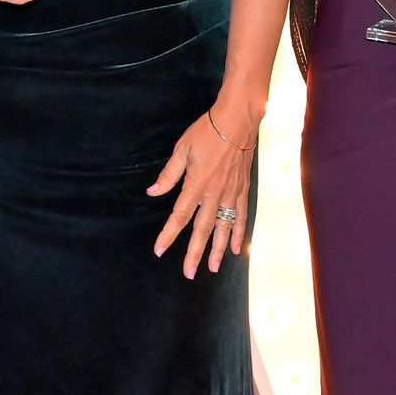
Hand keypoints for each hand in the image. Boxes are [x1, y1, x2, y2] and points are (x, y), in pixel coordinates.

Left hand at [147, 101, 257, 277]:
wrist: (237, 121)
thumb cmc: (207, 132)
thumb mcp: (182, 150)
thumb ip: (169, 175)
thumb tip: (153, 191)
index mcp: (197, 184)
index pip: (180, 216)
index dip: (168, 234)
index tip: (159, 250)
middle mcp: (215, 194)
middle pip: (203, 230)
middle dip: (194, 253)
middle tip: (188, 273)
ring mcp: (231, 194)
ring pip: (224, 228)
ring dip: (218, 250)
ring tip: (213, 268)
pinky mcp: (242, 190)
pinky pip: (241, 217)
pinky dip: (238, 234)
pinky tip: (236, 248)